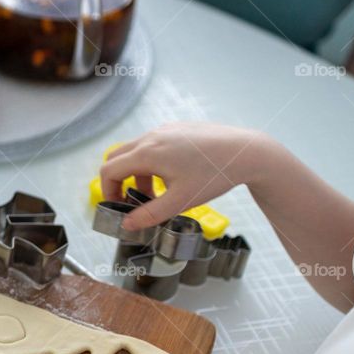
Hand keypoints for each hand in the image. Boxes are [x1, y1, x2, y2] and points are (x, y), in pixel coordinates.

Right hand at [100, 122, 279, 230]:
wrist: (246, 152)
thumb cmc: (214, 175)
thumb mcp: (179, 202)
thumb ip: (149, 215)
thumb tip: (126, 225)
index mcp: (147, 153)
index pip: (108, 170)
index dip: (107, 191)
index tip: (118, 207)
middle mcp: (151, 136)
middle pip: (116, 157)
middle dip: (117, 181)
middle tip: (129, 200)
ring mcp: (164, 129)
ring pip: (134, 151)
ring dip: (136, 173)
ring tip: (155, 194)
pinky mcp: (177, 128)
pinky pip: (152, 144)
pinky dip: (150, 163)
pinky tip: (171, 177)